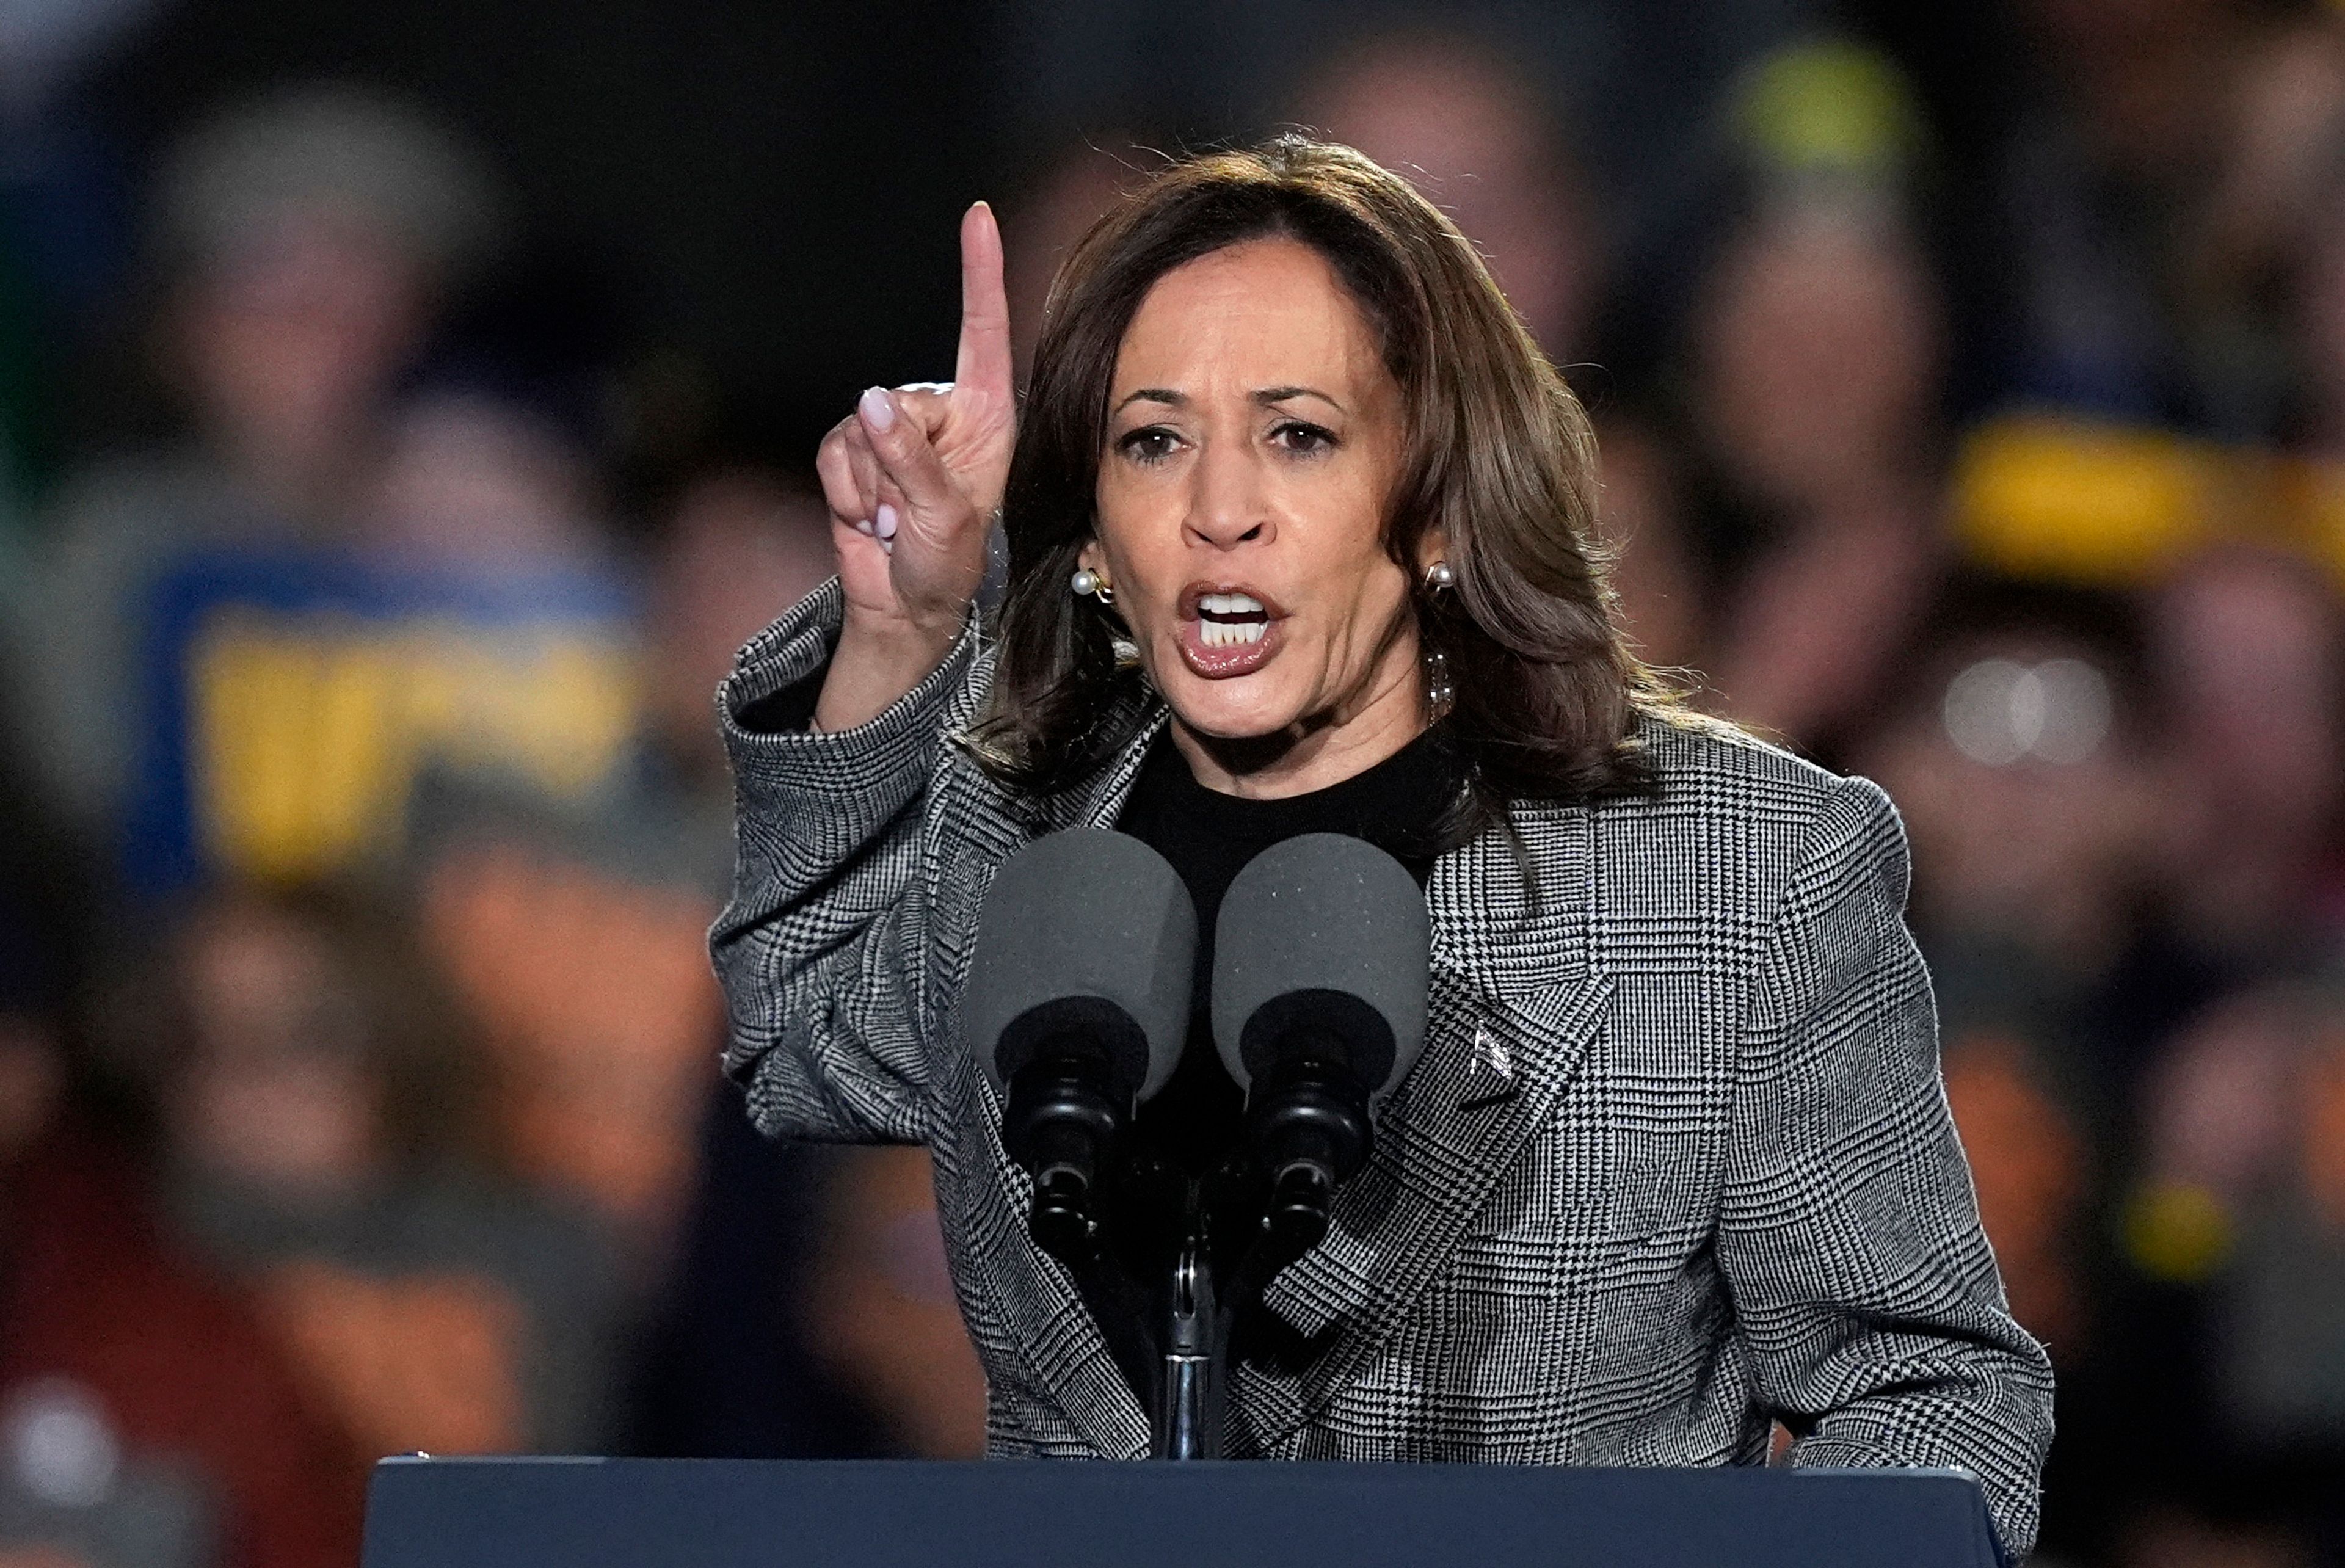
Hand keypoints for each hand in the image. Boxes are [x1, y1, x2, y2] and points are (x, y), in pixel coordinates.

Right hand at [813, 202, 1013, 729]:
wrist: (905, 607)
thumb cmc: (949, 567)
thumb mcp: (946, 519)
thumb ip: (912, 460)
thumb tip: (871, 403)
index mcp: (986, 415)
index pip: (983, 331)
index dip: (980, 273)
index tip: (979, 217)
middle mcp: (941, 413)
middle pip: (901, 400)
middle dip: (900, 462)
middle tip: (918, 514)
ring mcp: (893, 431)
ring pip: (861, 431)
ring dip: (874, 487)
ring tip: (899, 522)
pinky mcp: (852, 452)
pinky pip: (834, 453)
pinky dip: (847, 492)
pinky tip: (871, 520)